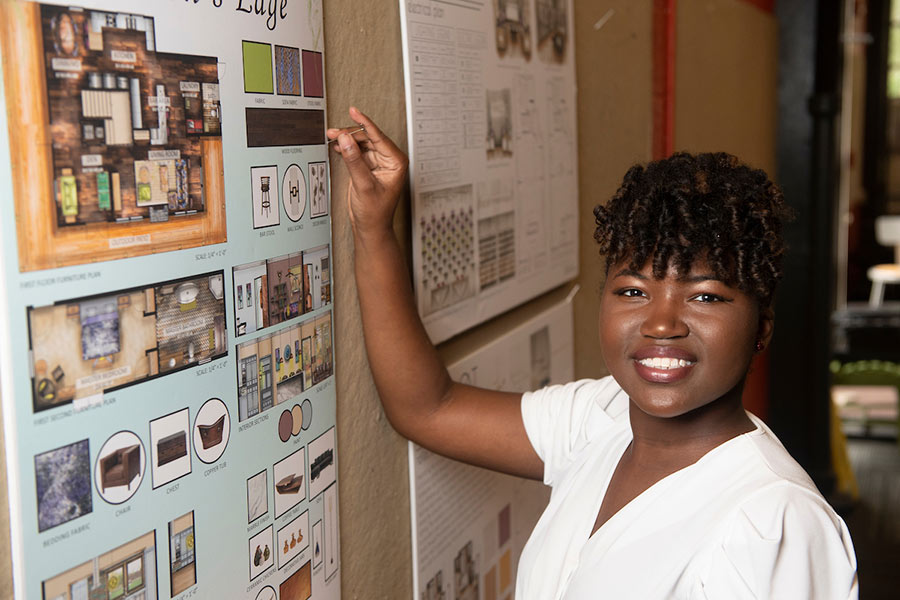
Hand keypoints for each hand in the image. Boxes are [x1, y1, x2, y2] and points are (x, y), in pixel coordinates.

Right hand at [327, 107, 407, 236]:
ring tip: (332, 137)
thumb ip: (354, 161)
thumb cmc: (375, 213)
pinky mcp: (367, 166)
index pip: (379, 137)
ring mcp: (378, 162)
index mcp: (396, 162)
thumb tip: (346, 139)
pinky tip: (337, 146)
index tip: (354, 111)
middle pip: (368, 138)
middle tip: (334, 132)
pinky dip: (346, 148)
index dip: (364, 123)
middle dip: (350, 134)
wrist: (370, 227)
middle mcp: (389, 160)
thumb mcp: (364, 185)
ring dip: (346, 140)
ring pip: (360, 143)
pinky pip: (356, 152)